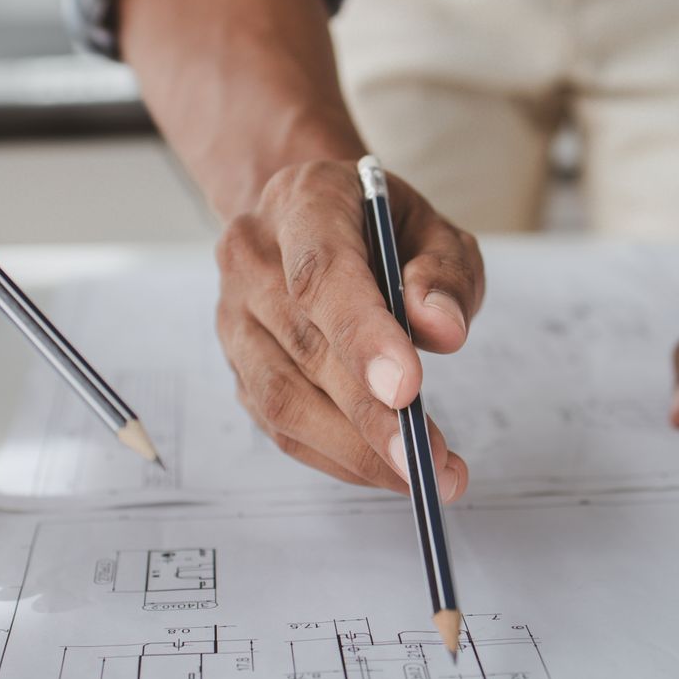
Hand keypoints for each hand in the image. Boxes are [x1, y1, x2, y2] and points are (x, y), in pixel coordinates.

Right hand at [215, 160, 484, 494]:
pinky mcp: (237, 365)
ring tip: (422, 474)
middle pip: (304, 348)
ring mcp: (234, 315)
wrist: (311, 218)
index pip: (322, 275)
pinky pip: (278, 425)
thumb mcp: (433, 229)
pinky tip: (384, 468)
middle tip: (430, 460)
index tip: (409, 390)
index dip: (362, 337)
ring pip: (282, 398)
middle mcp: (251, 257)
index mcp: (302, 204)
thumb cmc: (380, 227)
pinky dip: (336, 456)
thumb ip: (444, 273)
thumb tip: (442, 331)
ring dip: (354, 449)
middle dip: (370, 416)